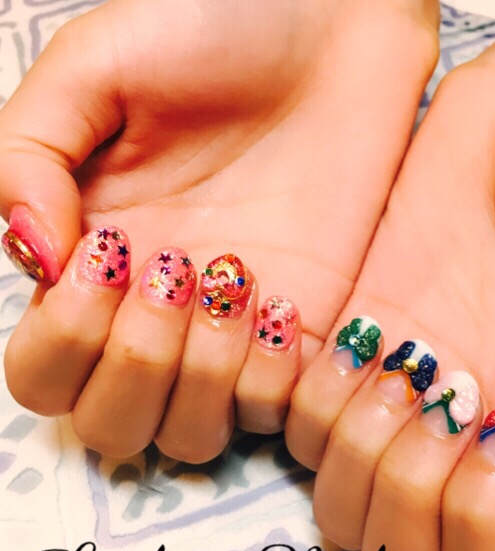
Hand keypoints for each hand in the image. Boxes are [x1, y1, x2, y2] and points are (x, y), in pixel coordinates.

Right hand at [0, 0, 438, 460]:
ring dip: (200, 378)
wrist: (335, 27)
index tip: (114, 253)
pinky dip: (270, 378)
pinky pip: (275, 411)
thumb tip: (32, 255)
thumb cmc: (218, 29)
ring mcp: (234, 333)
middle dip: (132, 369)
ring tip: (233, 283)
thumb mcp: (96, 67)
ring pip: (190, 435)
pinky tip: (283, 305)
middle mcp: (160, 315)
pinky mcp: (304, 335)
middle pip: (110, 426)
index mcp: (96, 262)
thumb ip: (30, 158)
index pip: (46, 370)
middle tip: (173, 275)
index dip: (67, 339)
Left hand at [287, 0, 494, 550]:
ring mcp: (401, 396)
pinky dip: (319, 395)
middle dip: (404, 500)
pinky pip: (301, 417)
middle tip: (439, 411)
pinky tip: (360, 345)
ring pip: (337, 493)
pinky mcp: (354, 342)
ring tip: (398, 370)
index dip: (480, 533)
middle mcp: (465, 443)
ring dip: (358, 444)